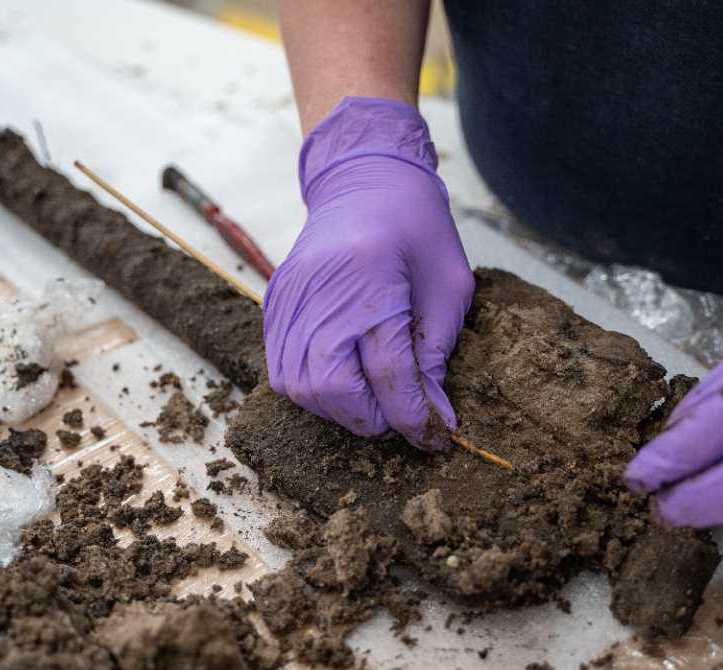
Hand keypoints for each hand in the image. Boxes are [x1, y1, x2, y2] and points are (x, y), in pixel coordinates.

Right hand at [264, 96, 473, 448]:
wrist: (364, 178)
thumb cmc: (416, 228)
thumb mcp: (448, 288)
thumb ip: (436, 354)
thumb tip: (430, 416)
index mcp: (371, 278)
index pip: (389, 373)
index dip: (415, 416)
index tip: (437, 438)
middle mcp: (320, 290)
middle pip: (334, 389)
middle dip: (373, 419)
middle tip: (403, 418)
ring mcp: (288, 297)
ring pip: (301, 388)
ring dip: (341, 410)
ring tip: (375, 402)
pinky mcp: (274, 303)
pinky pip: (281, 369)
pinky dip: (313, 389)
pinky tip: (345, 381)